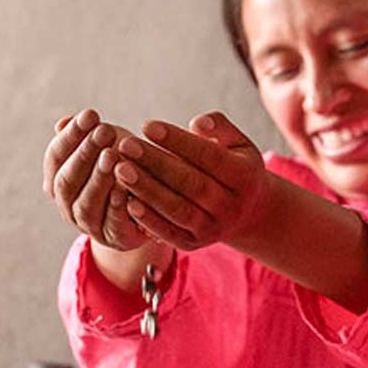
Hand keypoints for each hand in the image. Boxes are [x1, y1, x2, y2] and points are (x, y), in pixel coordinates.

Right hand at [42, 109, 148, 251]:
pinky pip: (113, 224)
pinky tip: (125, 186)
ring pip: (86, 204)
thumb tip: (62, 123)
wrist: (148, 208)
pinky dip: (117, 206)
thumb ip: (85, 137)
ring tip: (112, 156)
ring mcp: (89, 225)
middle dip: (85, 154)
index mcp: (58, 180)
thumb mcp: (105, 147)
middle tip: (104, 131)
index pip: (56, 157)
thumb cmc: (122, 169)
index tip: (90, 114)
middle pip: (68, 180)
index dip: (71, 136)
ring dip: (98, 179)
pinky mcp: (115, 239)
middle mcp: (67, 205)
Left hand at [112, 112, 270, 251]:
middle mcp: (231, 206)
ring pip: (177, 209)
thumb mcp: (239, 143)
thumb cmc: (235, 166)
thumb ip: (220, 127)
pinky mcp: (194, 244)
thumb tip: (197, 123)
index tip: (147, 125)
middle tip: (126, 144)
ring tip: (120, 169)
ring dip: (147, 190)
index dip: (177, 141)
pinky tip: (127, 201)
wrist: (247, 213)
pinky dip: (148, 219)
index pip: (209, 156)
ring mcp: (212, 228)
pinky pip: (169, 232)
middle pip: (191, 184)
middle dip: (156, 163)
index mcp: (245, 177)